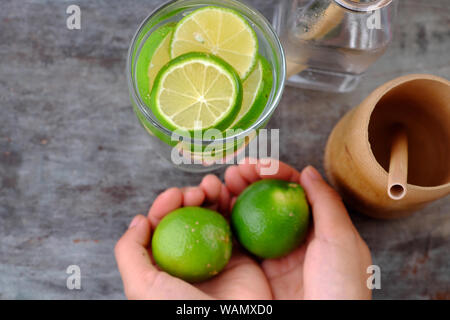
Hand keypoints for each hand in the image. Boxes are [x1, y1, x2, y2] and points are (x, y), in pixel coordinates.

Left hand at [114, 174, 271, 299]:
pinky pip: (235, 223)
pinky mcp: (240, 255)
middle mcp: (190, 257)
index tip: (174, 195)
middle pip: (187, 216)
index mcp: (166, 264)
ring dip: (209, 196)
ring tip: (211, 187)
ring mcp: (215, 255)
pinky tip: (226, 195)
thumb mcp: (141, 284)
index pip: (163, 225)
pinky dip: (231, 205)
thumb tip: (138, 220)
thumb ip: (130, 252)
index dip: (166, 205)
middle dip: (189, 197)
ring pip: (211, 215)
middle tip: (194, 193)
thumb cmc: (180, 311)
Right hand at [225, 158, 371, 299]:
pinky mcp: (257, 270)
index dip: (276, 174)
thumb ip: (326, 202)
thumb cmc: (340, 287)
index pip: (295, 191)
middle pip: (269, 200)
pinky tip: (220, 207)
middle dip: (251, 180)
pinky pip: (240, 240)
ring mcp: (274, 253)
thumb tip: (307, 171)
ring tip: (223, 183)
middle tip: (235, 171)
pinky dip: (227, 221)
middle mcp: (294, 238)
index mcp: (318, 228)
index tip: (259, 165)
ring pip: (251, 216)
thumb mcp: (341, 240)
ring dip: (236, 196)